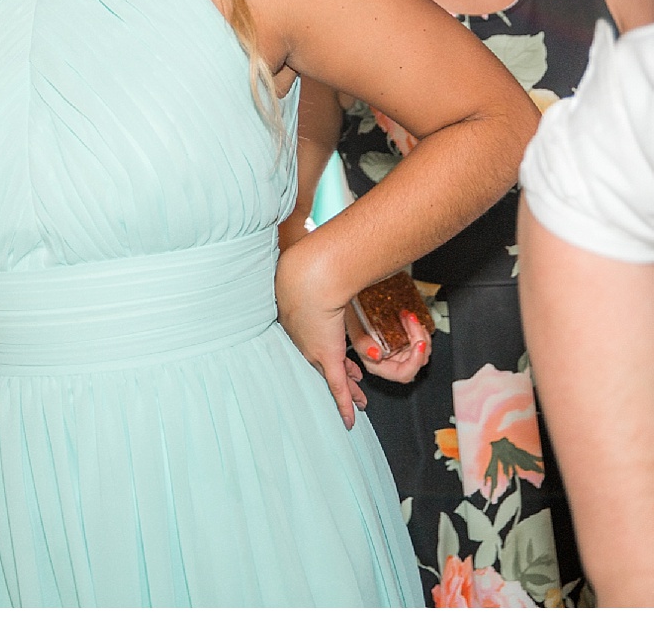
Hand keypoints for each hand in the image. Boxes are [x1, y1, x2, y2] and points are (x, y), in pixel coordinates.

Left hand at [276, 246, 366, 429]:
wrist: (308, 275)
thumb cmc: (306, 262)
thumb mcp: (308, 262)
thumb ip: (313, 252)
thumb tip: (314, 233)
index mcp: (295, 316)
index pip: (309, 339)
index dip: (321, 348)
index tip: (330, 353)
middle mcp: (301, 337)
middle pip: (318, 363)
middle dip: (337, 374)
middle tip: (351, 384)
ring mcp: (313, 349)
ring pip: (331, 377)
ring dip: (348, 391)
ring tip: (359, 401)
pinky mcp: (327, 357)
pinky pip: (337, 387)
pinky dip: (344, 404)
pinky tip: (351, 420)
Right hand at [347, 305, 431, 384]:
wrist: (354, 307)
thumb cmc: (353, 320)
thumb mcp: (354, 329)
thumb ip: (362, 344)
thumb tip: (376, 355)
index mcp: (379, 366)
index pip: (403, 374)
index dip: (415, 362)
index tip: (419, 343)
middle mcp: (391, 362)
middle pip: (417, 360)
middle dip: (419, 338)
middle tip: (411, 319)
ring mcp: (400, 353)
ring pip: (422, 351)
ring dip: (419, 332)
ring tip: (409, 316)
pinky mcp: (405, 343)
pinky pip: (419, 341)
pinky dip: (419, 330)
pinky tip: (410, 319)